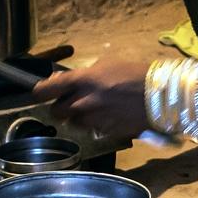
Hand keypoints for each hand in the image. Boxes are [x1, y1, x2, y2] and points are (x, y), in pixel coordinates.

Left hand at [29, 58, 150, 139]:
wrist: (159, 96)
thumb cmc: (135, 74)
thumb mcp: (106, 65)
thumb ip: (82, 74)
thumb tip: (63, 80)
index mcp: (81, 81)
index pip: (45, 91)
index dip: (38, 93)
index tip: (38, 94)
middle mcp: (81, 102)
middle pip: (55, 112)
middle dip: (60, 108)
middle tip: (70, 102)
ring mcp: (92, 120)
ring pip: (72, 123)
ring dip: (77, 117)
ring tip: (93, 109)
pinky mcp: (103, 132)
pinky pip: (90, 129)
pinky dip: (93, 124)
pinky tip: (107, 115)